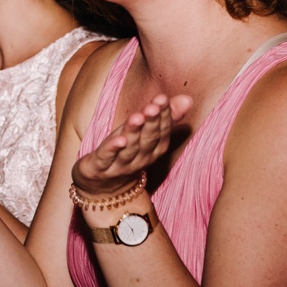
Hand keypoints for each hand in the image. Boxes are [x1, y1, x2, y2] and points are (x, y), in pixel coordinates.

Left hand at [71, 93, 192, 195]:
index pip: (161, 131)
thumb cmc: (126, 152)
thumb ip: (166, 117)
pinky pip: (107, 158)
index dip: (162, 115)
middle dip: (151, 122)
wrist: (103, 188)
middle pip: (147, 139)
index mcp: (153, 150)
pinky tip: (118, 139)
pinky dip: (112, 149)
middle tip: (153, 107)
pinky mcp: (99, 168)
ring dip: (133, 133)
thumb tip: (187, 99)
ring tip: (137, 117)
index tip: (163, 98)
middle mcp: (140, 159)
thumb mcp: (144, 132)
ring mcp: (120, 166)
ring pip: (129, 148)